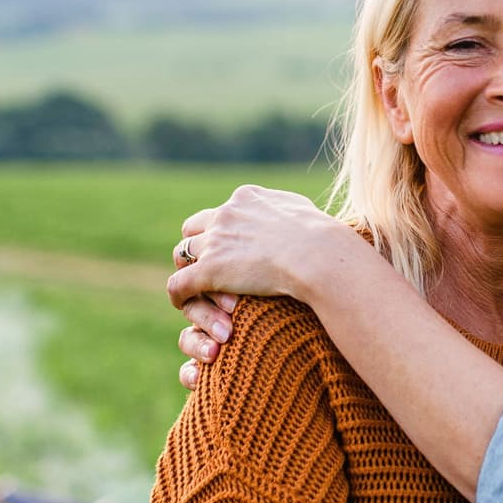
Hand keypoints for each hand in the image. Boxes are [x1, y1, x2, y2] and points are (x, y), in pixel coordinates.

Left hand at [167, 185, 363, 388]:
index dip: (222, 230)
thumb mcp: (306, 213)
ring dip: (187, 269)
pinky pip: (179, 283)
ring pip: (183, 253)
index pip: (221, 211)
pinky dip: (178, 294)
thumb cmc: (324, 239)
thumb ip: (291, 212)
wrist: (319, 255)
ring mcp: (215, 241)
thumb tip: (298, 215)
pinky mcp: (209, 270)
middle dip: (197, 245)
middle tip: (206, 266)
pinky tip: (183, 304)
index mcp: (247, 198)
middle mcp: (226, 214)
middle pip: (194, 227)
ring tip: (193, 288)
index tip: (230, 248)